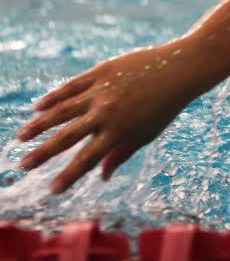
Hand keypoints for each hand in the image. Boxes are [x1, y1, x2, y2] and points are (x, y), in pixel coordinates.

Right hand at [17, 38, 203, 192]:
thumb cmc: (164, 107)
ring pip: (61, 110)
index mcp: (119, 132)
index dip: (69, 176)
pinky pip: (70, 87)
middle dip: (43, 153)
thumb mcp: (147, 134)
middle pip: (67, 137)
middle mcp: (106, 113)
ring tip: (21, 137)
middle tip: (24, 166)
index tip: (53, 190)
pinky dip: (53, 98)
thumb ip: (121, 153)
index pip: (88, 159)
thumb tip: (103, 176)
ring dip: (39, 125)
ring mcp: (100, 91)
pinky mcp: (98, 72)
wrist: (177, 70)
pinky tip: (38, 108)